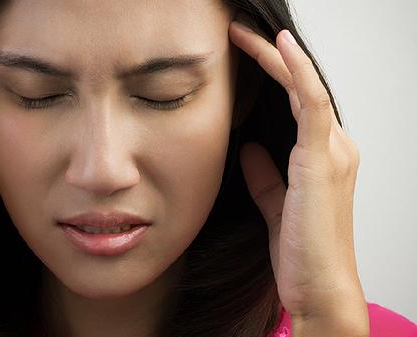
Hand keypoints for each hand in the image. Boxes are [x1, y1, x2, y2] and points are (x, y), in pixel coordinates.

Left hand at [229, 17, 368, 334]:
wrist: (318, 289)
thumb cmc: (302, 252)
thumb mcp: (275, 204)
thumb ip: (265, 175)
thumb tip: (248, 148)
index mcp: (323, 156)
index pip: (297, 101)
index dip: (271, 73)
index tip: (240, 53)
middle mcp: (334, 147)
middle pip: (301, 87)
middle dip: (268, 55)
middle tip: (236, 31)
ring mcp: (333, 151)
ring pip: (306, 87)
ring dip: (275, 56)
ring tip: (244, 32)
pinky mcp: (323, 161)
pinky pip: (313, 104)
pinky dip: (298, 73)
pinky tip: (279, 48)